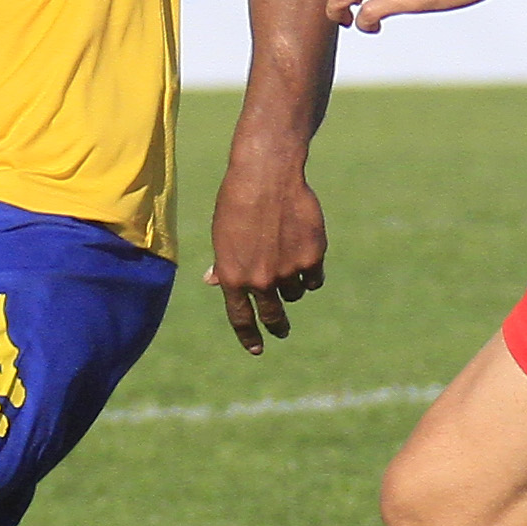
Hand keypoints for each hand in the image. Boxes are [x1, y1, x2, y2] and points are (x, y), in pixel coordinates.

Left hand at [208, 158, 325, 354]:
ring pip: (294, 293)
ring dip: (291, 284)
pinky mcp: (312, 258)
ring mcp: (288, 271)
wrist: (266, 176)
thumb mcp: (221, 235)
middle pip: (273, 316)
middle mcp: (260, 280)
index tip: (256, 349)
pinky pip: (314, 279)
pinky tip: (304, 251)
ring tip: (285, 255)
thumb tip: (212, 282)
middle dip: (278, 327)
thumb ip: (223, 264)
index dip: (249, 337)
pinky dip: (310, 272)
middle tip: (282, 330)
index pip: (241, 319)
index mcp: (233, 277)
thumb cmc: (237, 202)